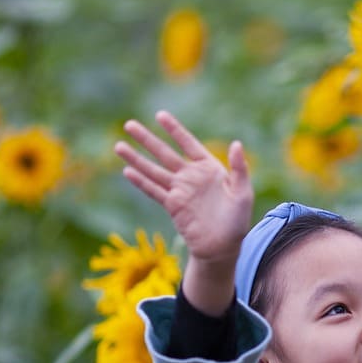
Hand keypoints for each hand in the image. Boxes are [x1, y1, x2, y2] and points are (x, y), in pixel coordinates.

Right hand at [114, 112, 252, 269]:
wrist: (222, 247)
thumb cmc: (237, 221)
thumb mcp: (243, 193)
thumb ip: (239, 169)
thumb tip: (237, 143)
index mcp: (209, 169)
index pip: (188, 144)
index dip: (174, 130)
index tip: (160, 115)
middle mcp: (191, 177)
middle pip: (165, 154)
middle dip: (147, 139)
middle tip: (129, 124)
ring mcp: (180, 191)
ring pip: (154, 170)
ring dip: (136, 159)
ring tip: (118, 146)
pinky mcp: (172, 206)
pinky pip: (154, 191)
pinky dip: (141, 182)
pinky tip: (128, 171)